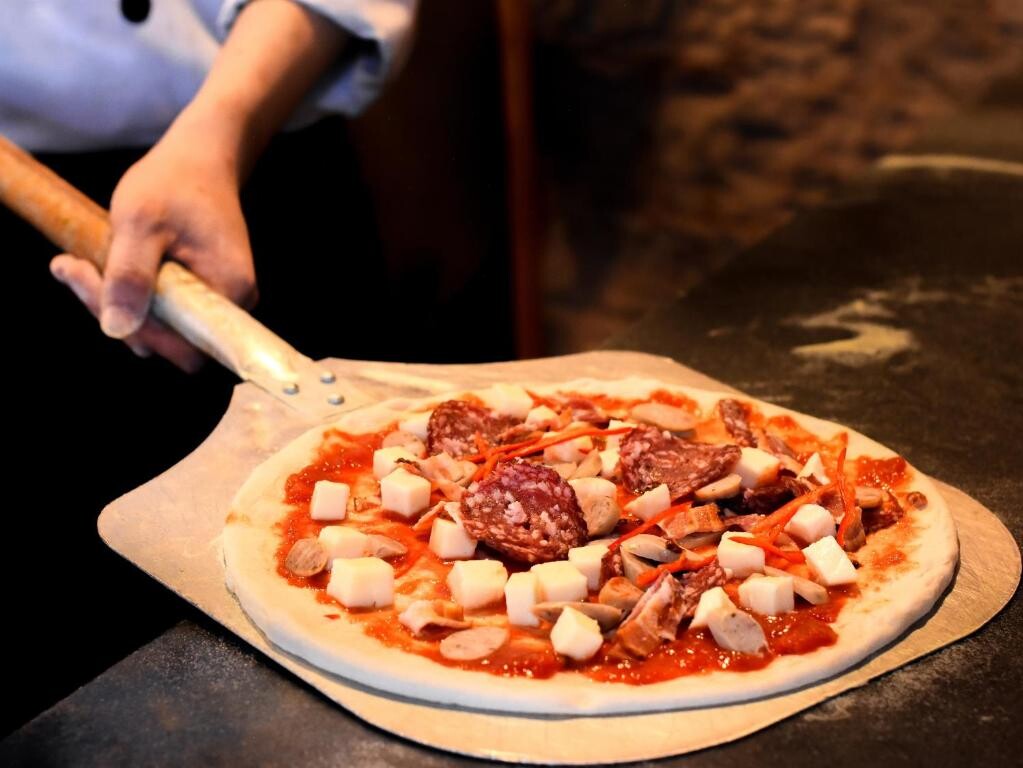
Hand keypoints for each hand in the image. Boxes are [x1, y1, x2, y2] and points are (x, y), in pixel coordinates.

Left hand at [50, 0, 345, 372]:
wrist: (201, 158)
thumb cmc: (176, 183)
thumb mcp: (141, 223)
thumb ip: (131, 277)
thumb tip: (117, 329)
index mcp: (230, 293)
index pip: (183, 347)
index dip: (136, 331)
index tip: (89, 284)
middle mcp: (233, 305)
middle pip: (171, 341)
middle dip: (117, 312)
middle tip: (74, 269)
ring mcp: (218, 300)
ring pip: (163, 327)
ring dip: (117, 303)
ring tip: (80, 263)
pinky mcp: (202, 292)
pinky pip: (164, 310)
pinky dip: (129, 293)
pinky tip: (101, 265)